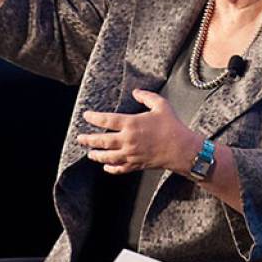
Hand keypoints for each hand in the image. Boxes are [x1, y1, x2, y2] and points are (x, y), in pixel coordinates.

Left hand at [78, 89, 200, 174]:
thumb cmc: (172, 126)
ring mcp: (131, 154)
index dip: (94, 118)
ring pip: (107, 157)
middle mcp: (128, 140)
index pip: (106, 120)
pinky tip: (106, 166)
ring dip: (96, 155)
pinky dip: (110, 168)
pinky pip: (119, 169)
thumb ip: (146, 96)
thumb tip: (135, 92)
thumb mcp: (161, 105)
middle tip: (80, 138)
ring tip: (89, 153)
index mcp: (132, 123)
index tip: (86, 115)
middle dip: (88, 139)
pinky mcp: (136, 164)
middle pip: (102, 141)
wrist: (182, 149)